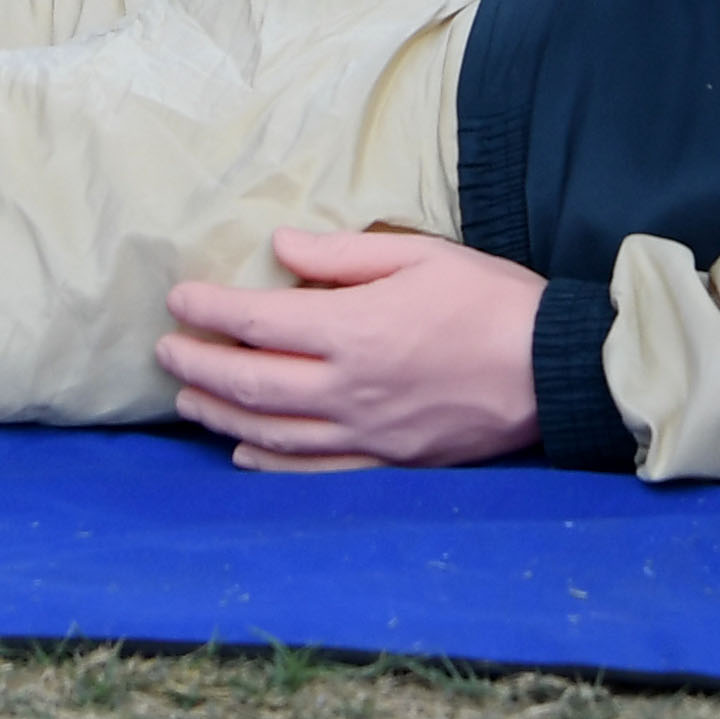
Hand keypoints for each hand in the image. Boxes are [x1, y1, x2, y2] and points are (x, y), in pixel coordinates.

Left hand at [158, 228, 546, 469]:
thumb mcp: (421, 256)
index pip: (258, 321)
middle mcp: (348, 388)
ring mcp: (365, 432)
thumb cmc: (492, 300)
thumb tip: (282, 249)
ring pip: (271, 432)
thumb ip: (344, 258)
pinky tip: (244, 454)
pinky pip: (313, 469)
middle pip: (250, 382)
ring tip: (188, 400)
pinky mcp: (387, 461)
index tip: (179, 298)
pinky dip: (269, 464)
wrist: (553, 368)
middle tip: (166, 352)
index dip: (210, 310)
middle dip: (198, 366)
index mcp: (354, 329)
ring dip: (221, 415)